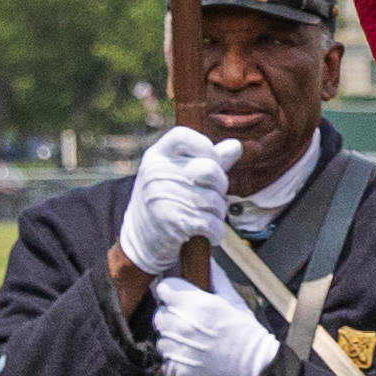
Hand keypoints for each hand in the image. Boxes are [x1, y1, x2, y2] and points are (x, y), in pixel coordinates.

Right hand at [117, 124, 236, 275]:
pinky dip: (216, 232)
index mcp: (156, 156)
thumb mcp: (177, 174)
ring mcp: (162, 197)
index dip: (204, 145)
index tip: (211, 160)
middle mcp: (155, 173)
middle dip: (220, 185)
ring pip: (214, 200)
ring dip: (218, 212)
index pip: (182, 135)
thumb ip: (207, 160)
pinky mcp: (172, 222)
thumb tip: (236, 145)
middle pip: (209, 169)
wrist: (139, 240)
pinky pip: (212, 223)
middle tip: (213, 195)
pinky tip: (209, 233)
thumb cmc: (165, 200)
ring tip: (206, 215)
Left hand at [152, 272, 279, 375]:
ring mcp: (179, 351)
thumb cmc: (248, 335)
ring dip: (173, 343)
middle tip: (190, 325)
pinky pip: (168, 365)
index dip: (172, 292)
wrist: (258, 371)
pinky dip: (179, 366)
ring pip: (161, 342)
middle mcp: (183, 327)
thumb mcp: (235, 302)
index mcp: (196, 305)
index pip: (164, 289)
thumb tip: (208, 260)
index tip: (179, 299)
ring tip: (195, 347)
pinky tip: (196, 363)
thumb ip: (217, 279)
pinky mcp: (179, 373)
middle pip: (159, 316)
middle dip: (171, 318)